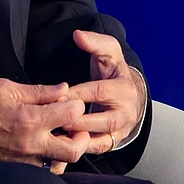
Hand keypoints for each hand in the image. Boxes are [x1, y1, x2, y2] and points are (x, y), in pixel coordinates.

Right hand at [0, 79, 89, 170]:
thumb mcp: (5, 88)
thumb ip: (38, 91)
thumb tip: (63, 90)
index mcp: (29, 119)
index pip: (72, 114)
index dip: (76, 105)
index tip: (71, 101)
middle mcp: (31, 144)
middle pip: (74, 149)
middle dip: (81, 136)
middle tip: (75, 125)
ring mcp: (25, 160)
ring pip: (60, 162)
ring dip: (64, 148)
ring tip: (57, 134)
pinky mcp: (18, 168)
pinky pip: (43, 166)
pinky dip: (48, 156)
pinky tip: (41, 143)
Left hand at [62, 30, 146, 154]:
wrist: (128, 92)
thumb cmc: (113, 70)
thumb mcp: (108, 51)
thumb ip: (94, 42)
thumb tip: (79, 35)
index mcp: (124, 89)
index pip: (98, 92)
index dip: (77, 93)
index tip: (57, 94)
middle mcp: (126, 112)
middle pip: (102, 120)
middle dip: (78, 120)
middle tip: (55, 118)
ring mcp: (122, 129)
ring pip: (102, 139)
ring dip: (79, 139)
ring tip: (57, 134)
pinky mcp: (114, 140)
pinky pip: (100, 149)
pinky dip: (83, 149)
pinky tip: (63, 144)